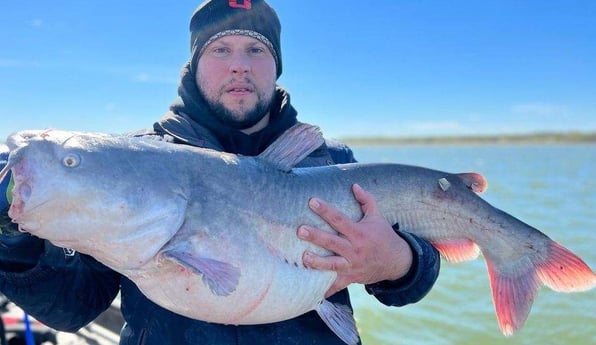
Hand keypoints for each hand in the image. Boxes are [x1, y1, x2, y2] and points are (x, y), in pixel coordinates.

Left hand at [297, 184, 412, 296]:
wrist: (396, 262)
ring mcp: (352, 265)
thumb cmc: (383, 236)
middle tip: (300, 230)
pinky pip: (337, 285)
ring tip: (303, 257)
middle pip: (333, 242)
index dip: (326, 210)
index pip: (340, 219)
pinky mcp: (351, 278)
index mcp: (359, 232)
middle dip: (316, 236)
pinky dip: (326, 290)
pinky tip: (312, 292)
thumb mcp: (377, 217)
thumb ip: (366, 200)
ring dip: (317, 262)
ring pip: (332, 264)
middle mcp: (355, 249)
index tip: (312, 201)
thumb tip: (354, 185)